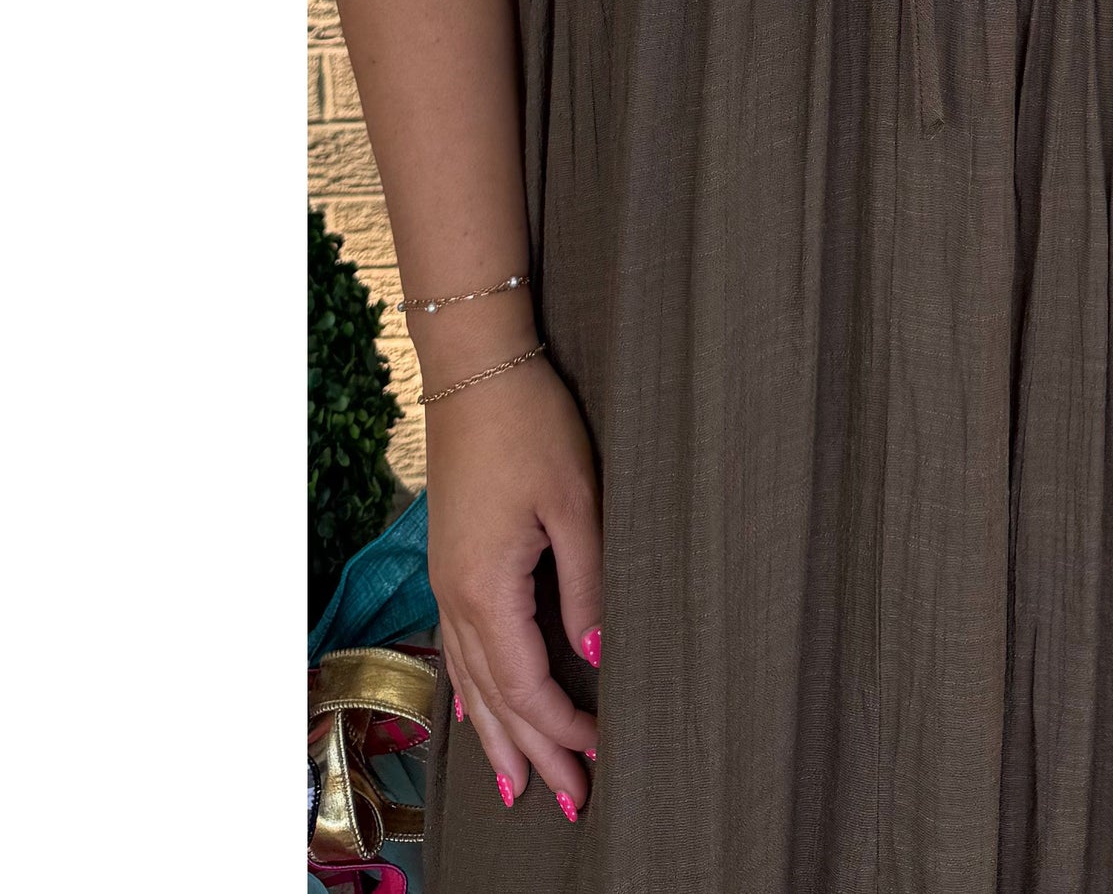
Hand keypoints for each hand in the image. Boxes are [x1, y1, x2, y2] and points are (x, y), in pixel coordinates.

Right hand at [426, 352, 602, 821]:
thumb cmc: (533, 425)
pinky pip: (461, 647)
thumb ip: (587, 582)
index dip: (563, 728)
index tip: (603, 755)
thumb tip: (596, 653)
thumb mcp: (577, 501)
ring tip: (519, 785)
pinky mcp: (453, 560)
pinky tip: (480, 713)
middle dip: (531, 753)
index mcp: (487, 586)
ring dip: (499, 734)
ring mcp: (448, 578)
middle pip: (494, 697)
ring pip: (471, 679)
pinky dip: (474, 691)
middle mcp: (458, 594)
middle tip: (569, 802)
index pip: (525, 685)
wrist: (477, 369)